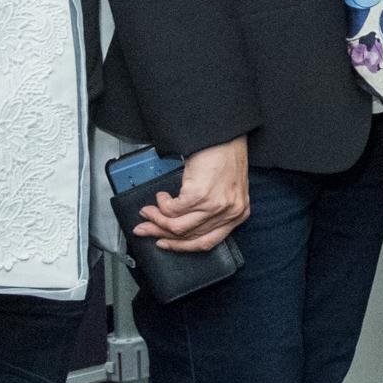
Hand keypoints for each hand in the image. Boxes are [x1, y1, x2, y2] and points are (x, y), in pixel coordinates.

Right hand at [135, 137, 249, 252]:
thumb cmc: (226, 157)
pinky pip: (171, 210)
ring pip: (176, 226)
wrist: (224, 137)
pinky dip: (162, 204)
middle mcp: (229, 213)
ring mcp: (215, 206)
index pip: (206, 242)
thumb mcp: (225, 189)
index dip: (180, 246)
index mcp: (238, 214)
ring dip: (156, 219)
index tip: (164, 242)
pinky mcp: (200, 196)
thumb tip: (178, 222)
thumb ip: (210, 210)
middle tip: (144, 228)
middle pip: (188, 235)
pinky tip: (162, 196)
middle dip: (160, 233)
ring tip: (148, 211)